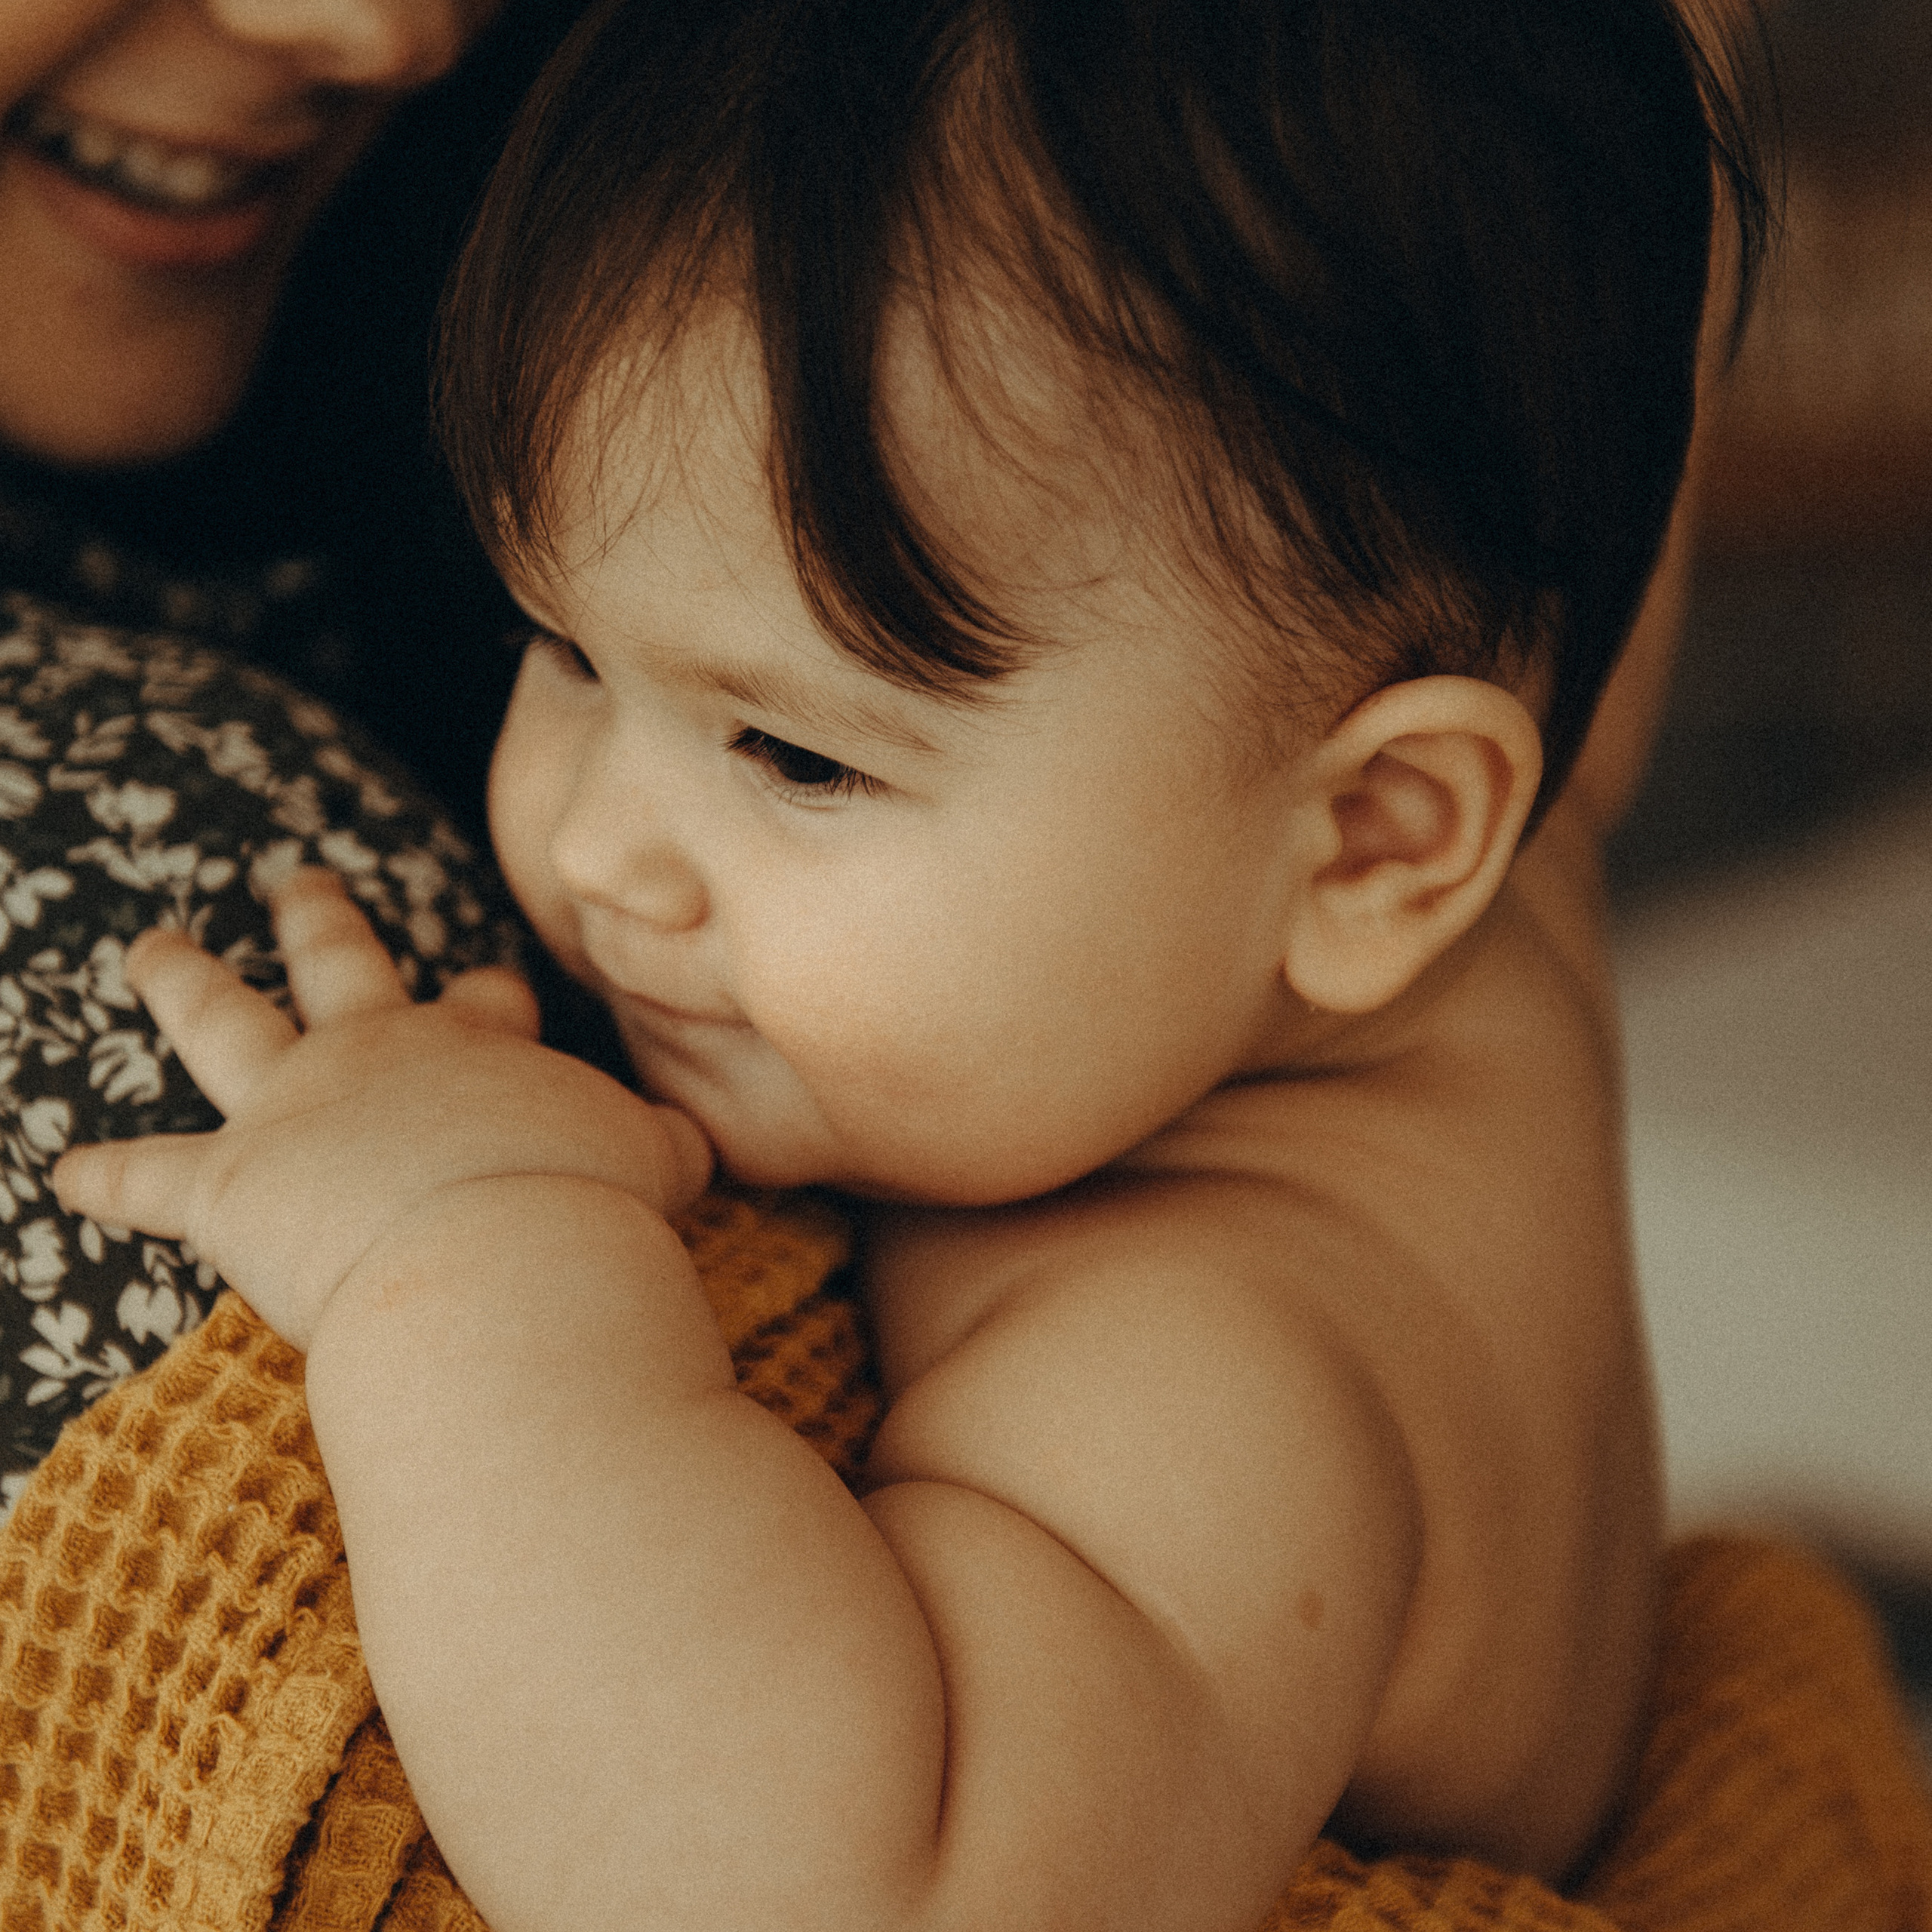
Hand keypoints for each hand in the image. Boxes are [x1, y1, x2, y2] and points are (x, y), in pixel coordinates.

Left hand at [51, 870, 710, 1349]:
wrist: (507, 1252)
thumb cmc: (591, 1207)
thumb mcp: (656, 1162)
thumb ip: (666, 1146)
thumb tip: (697, 1147)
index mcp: (480, 1048)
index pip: (485, 1002)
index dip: (488, 999)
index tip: (491, 992)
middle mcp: (381, 1052)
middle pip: (341, 961)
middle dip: (319, 919)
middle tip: (295, 878)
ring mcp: (297, 1108)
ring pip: (221, 1022)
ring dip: (180, 982)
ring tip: (146, 946)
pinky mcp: (231, 1184)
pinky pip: (151, 1178)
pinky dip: (109, 1178)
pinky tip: (65, 1172)